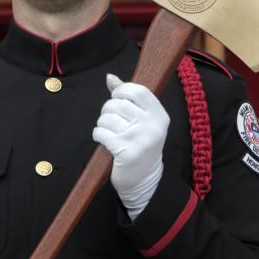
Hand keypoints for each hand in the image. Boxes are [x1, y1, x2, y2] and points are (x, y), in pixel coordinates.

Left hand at [92, 74, 168, 219]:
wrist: (144, 180)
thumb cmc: (141, 146)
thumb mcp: (142, 121)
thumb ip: (128, 98)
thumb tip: (110, 78)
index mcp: (160, 116)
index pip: (138, 91)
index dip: (122, 91)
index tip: (116, 98)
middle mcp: (152, 126)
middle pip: (119, 104)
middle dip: (107, 110)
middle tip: (109, 120)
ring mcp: (140, 139)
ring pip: (108, 118)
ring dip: (102, 124)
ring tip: (108, 132)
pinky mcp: (126, 152)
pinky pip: (102, 133)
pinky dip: (99, 136)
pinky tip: (105, 141)